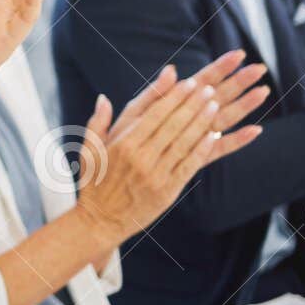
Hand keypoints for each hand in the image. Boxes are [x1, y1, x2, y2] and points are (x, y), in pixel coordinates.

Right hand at [73, 52, 266, 244]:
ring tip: (215, 103)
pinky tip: (213, 134)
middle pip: (173, 124)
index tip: (188, 82)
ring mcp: (156, 174)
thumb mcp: (88, 150)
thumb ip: (97, 122)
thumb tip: (104, 98)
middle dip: (192, 103)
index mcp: (122, 145)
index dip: (174, 97)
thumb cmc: (94, 183)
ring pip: (185, 141)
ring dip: (202, 121)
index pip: (154, 114)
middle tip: (207, 88)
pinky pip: (189, 164)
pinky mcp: (168, 190)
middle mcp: (141, 157)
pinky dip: (202, 148)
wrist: (100, 221)